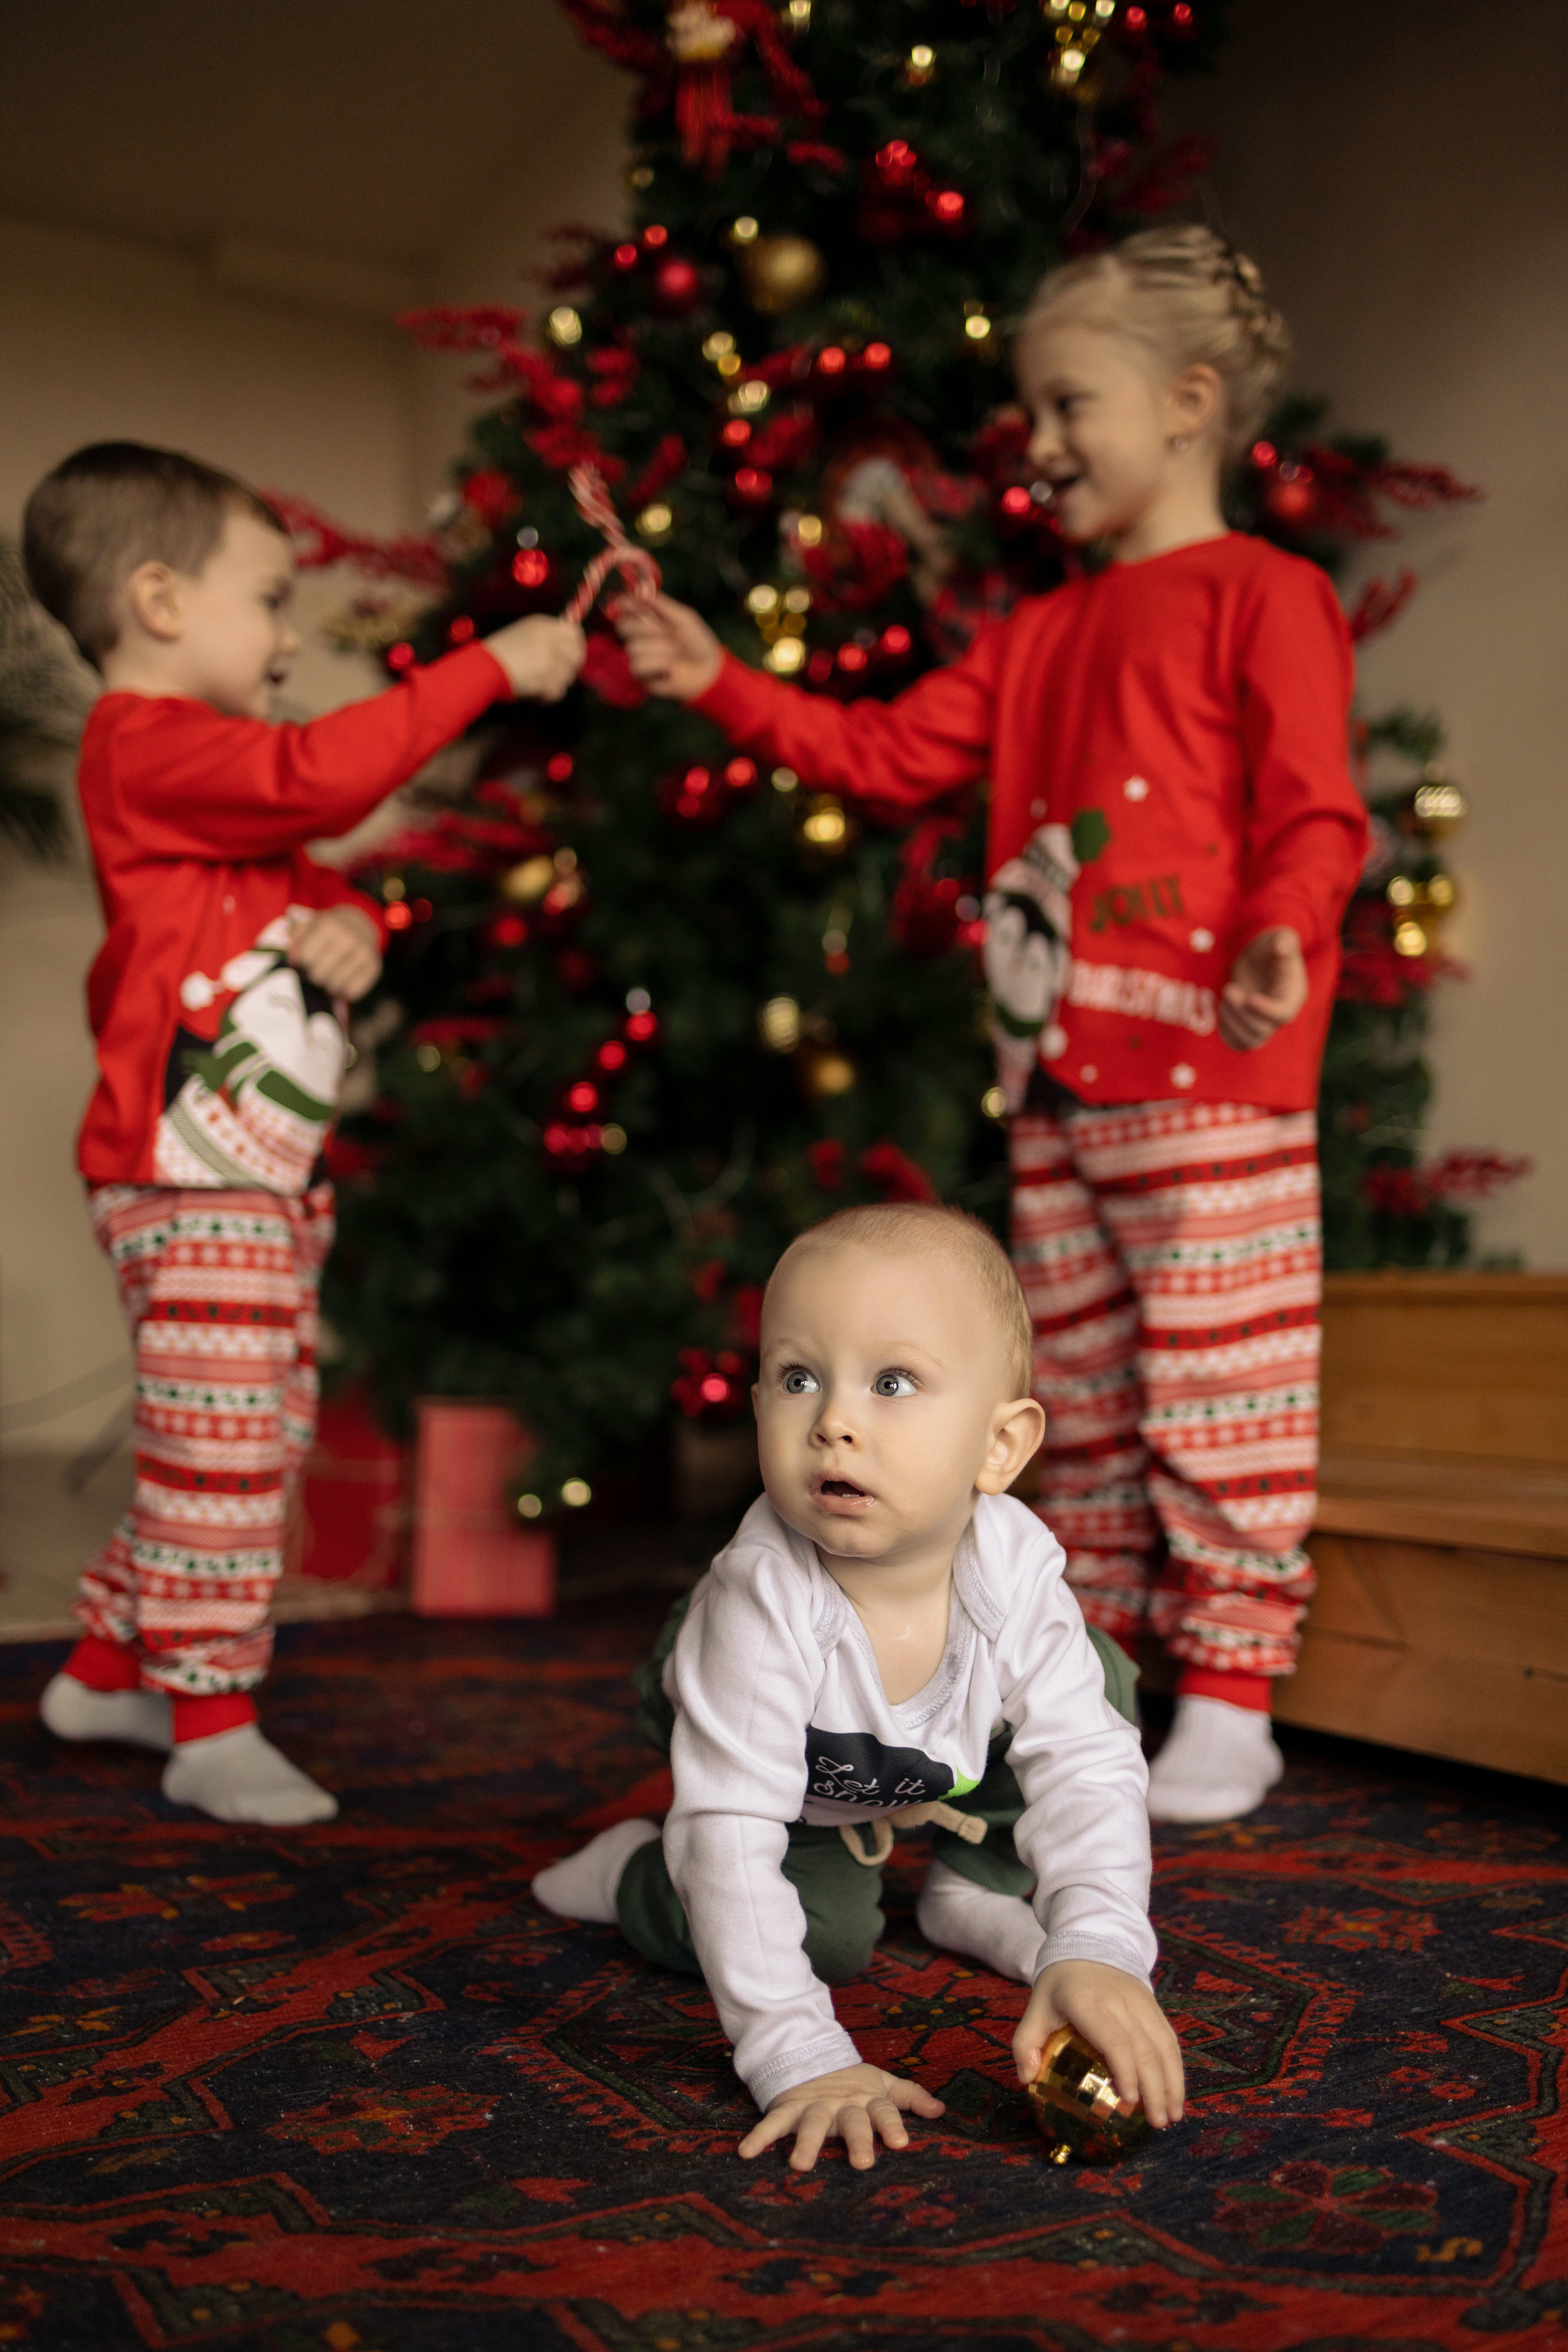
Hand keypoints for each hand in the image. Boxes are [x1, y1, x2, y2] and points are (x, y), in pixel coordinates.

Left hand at [288, 904, 381, 1001]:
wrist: (360, 925)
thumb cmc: (327, 930)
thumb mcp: (309, 925)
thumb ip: (295, 939)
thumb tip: (293, 959)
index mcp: (329, 926)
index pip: (305, 957)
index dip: (300, 963)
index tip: (304, 960)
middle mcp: (349, 938)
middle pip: (319, 974)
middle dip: (313, 975)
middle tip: (315, 971)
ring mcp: (364, 954)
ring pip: (335, 985)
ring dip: (328, 985)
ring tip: (328, 976)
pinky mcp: (375, 968)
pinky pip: (352, 992)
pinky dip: (343, 991)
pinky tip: (342, 981)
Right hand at [485, 615, 585, 701]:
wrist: (482, 668)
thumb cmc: (499, 656)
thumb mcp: (523, 635)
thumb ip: (546, 640)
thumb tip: (569, 652)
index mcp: (543, 624)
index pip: (575, 633)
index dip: (576, 649)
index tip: (570, 661)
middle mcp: (548, 637)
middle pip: (577, 656)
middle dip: (568, 670)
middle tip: (553, 678)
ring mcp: (548, 656)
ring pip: (567, 677)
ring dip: (553, 685)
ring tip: (534, 684)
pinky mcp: (546, 675)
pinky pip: (558, 692)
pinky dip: (546, 697)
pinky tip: (532, 692)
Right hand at [615, 593, 723, 701]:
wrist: (707, 669)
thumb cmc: (697, 641)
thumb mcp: (683, 617)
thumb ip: (661, 604)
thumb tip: (640, 590)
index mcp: (648, 619)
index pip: (625, 609)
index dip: (622, 604)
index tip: (626, 602)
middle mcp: (639, 636)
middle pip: (623, 627)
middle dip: (647, 629)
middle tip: (668, 633)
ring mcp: (638, 656)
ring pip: (633, 648)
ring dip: (659, 649)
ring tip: (676, 653)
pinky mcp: (641, 675)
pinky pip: (638, 665)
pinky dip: (658, 664)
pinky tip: (670, 668)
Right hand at [738, 2062, 944, 2172]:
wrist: (811, 2055)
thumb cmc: (853, 2082)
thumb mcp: (883, 2084)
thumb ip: (911, 2097)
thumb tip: (941, 2111)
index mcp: (867, 2099)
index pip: (885, 2111)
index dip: (893, 2125)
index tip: (902, 2143)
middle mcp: (842, 2104)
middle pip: (852, 2122)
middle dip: (857, 2141)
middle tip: (862, 2164)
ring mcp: (813, 2106)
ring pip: (812, 2124)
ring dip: (806, 2143)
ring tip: (799, 2165)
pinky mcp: (788, 2108)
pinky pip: (773, 2123)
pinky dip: (759, 2137)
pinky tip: (746, 2153)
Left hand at [1014, 1960, 1183, 2129]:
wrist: (1089, 1942)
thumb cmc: (1060, 1985)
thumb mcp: (1036, 2006)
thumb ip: (1026, 2042)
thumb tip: (1027, 2079)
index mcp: (1090, 2003)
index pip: (1114, 2039)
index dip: (1125, 2070)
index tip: (1130, 2099)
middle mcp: (1121, 2003)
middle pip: (1145, 2049)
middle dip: (1155, 2088)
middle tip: (1157, 2123)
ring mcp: (1142, 2003)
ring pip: (1164, 2046)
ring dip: (1172, 2083)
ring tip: (1172, 2116)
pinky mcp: (1154, 2005)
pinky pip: (1169, 2039)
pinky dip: (1176, 2068)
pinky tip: (1175, 2093)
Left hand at [1219, 925, 1306, 1050]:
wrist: (1260, 959)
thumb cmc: (1272, 946)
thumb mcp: (1280, 938)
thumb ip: (1284, 941)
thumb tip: (1282, 947)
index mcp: (1292, 995)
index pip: (1283, 1014)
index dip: (1265, 1010)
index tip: (1249, 997)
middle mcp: (1279, 1014)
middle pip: (1263, 1030)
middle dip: (1241, 1012)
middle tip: (1229, 988)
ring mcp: (1263, 1023)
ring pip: (1250, 1040)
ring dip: (1232, 1023)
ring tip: (1224, 999)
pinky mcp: (1248, 1026)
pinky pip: (1238, 1043)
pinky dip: (1226, 1034)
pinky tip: (1220, 1011)